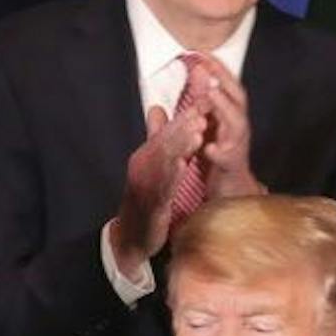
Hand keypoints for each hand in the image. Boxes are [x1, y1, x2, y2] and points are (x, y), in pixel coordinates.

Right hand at [112, 101, 207, 274]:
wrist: (132, 236)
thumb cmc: (145, 199)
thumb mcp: (152, 165)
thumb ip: (157, 138)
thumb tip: (157, 108)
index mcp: (146, 155)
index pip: (167, 132)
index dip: (185, 116)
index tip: (203, 100)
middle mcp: (143, 165)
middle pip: (166, 142)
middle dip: (185, 125)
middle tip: (202, 110)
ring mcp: (145, 184)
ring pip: (165, 161)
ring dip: (181, 146)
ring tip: (198, 133)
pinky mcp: (150, 203)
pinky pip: (162, 187)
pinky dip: (172, 175)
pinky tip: (183, 166)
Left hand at [186, 54, 263, 198]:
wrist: (230, 192)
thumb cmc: (217, 158)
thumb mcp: (207, 127)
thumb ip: (198, 105)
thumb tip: (192, 79)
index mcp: (231, 117)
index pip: (227, 87)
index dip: (217, 69)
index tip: (202, 52)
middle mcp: (238, 128)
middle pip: (238, 99)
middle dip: (223, 81)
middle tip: (208, 67)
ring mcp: (238, 147)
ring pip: (237, 124)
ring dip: (224, 108)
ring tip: (210, 95)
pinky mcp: (232, 167)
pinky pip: (226, 158)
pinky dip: (218, 152)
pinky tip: (208, 148)